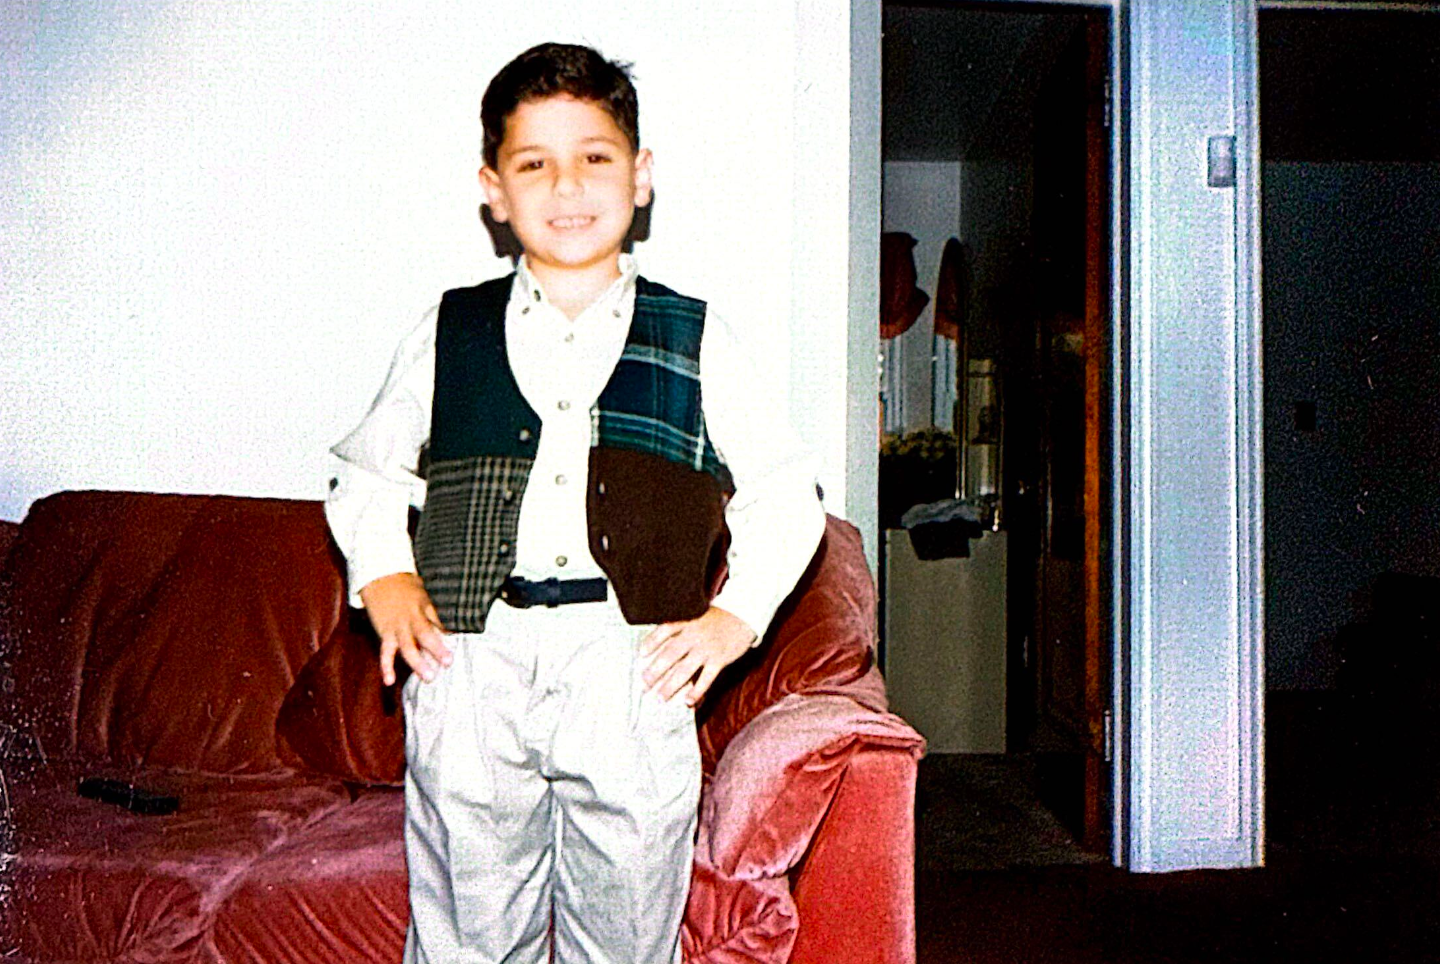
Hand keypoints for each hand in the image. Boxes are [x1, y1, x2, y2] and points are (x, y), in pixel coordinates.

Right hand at [358, 572, 450, 685]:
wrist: (379, 577)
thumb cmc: (406, 586)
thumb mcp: (426, 590)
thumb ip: (438, 607)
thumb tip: (455, 624)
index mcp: (424, 604)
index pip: (439, 618)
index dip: (450, 628)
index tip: (462, 638)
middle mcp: (411, 617)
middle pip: (424, 633)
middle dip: (436, 648)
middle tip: (448, 662)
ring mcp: (397, 626)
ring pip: (407, 646)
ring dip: (417, 663)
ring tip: (429, 677)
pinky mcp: (385, 632)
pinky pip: (385, 652)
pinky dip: (386, 666)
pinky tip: (389, 681)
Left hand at [640, 606, 756, 705]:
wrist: (744, 615)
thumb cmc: (718, 617)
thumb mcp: (697, 614)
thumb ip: (681, 626)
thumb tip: (661, 644)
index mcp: (687, 621)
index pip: (665, 630)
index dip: (651, 642)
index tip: (641, 654)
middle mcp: (694, 635)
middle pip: (670, 655)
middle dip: (655, 671)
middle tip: (644, 684)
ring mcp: (706, 648)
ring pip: (684, 670)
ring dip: (671, 685)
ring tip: (661, 697)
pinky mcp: (719, 659)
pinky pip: (705, 679)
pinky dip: (696, 691)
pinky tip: (687, 701)